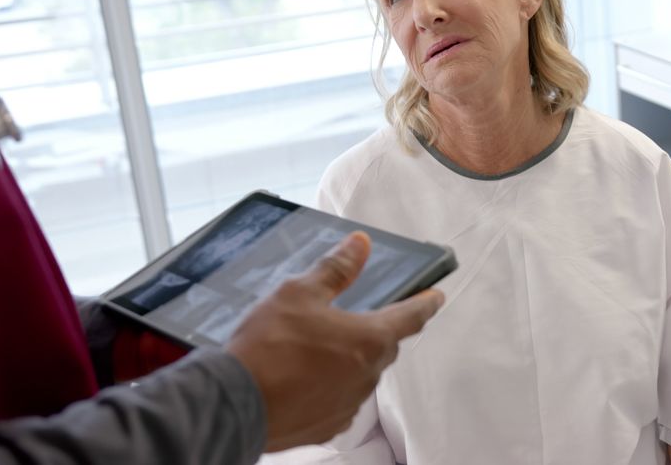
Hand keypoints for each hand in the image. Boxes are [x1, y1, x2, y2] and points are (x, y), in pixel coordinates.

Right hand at [226, 232, 444, 451]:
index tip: (437, 296)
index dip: (426, 303)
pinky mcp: (327, 426)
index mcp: (370, 339)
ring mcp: (349, 405)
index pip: (411, 317)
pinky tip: (303, 378)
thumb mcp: (299, 293)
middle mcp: (368, 375)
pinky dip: (329, 386)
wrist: (234, 405)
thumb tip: (361, 244)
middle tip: (359, 318)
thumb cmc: (268, 346)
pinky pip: (339, 399)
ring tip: (316, 348)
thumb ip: (336, 269)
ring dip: (349, 360)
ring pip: (361, 374)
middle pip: (384, 346)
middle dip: (377, 330)